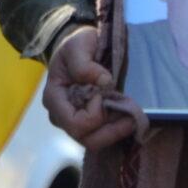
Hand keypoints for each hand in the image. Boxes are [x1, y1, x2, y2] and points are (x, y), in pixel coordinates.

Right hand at [42, 25, 135, 151]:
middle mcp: (62, 115)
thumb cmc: (76, 45)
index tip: (106, 92)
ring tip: (133, 115)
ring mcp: (75, 121)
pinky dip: (118, 129)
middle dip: (111, 129)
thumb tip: (104, 81)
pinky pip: (103, 135)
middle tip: (131, 113)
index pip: (74, 123)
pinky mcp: (89, 122)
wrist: (81, 47)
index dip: (94, 114)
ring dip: (117, 131)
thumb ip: (84, 63)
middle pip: (87, 139)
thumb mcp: (77, 45)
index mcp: (54, 98)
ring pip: (97, 141)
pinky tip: (129, 115)